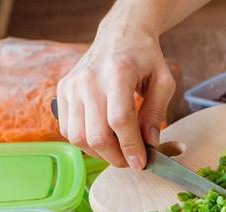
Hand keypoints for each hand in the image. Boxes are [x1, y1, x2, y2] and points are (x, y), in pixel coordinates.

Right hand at [56, 21, 174, 167]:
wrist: (119, 35)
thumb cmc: (145, 58)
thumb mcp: (163, 82)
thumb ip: (156, 113)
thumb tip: (150, 144)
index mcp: (118, 71)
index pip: (119, 120)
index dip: (130, 147)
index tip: (141, 163)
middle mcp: (89, 79)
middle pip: (96, 134)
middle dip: (116, 157)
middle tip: (131, 161)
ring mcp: (72, 85)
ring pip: (78, 137)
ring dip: (100, 153)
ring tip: (118, 151)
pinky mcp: (62, 91)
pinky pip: (68, 130)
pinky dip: (85, 143)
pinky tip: (102, 138)